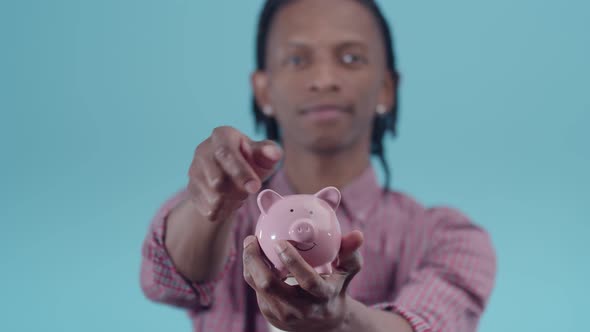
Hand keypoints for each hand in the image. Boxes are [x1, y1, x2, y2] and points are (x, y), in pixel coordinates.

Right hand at [187, 126, 281, 220]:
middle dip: (238, 191)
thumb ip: (269, 153)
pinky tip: (229, 202)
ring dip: (232, 202)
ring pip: (213, 198)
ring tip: (239, 194)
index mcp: (221, 135)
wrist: (231, 175)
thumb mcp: (262, 156)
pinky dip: (224, 211)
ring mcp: (194, 170)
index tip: (255, 188)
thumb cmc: (251, 160)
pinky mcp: (191, 190)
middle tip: (250, 191)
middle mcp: (203, 150)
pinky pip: (208, 209)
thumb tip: (274, 153)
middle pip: (217, 180)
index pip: (226, 153)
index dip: (241, 172)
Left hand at [242, 231, 363, 331]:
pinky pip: (256, 289)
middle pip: (270, 285)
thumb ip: (350, 252)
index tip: (280, 242)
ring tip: (250, 243)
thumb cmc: (335, 288)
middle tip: (252, 239)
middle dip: (256, 260)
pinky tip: (255, 256)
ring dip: (250, 263)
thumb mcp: (346, 272)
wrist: (324, 323)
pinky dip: (253, 271)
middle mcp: (300, 309)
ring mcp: (283, 314)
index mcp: (322, 297)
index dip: (292, 261)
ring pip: (258, 286)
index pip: (306, 280)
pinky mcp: (269, 314)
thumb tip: (357, 234)